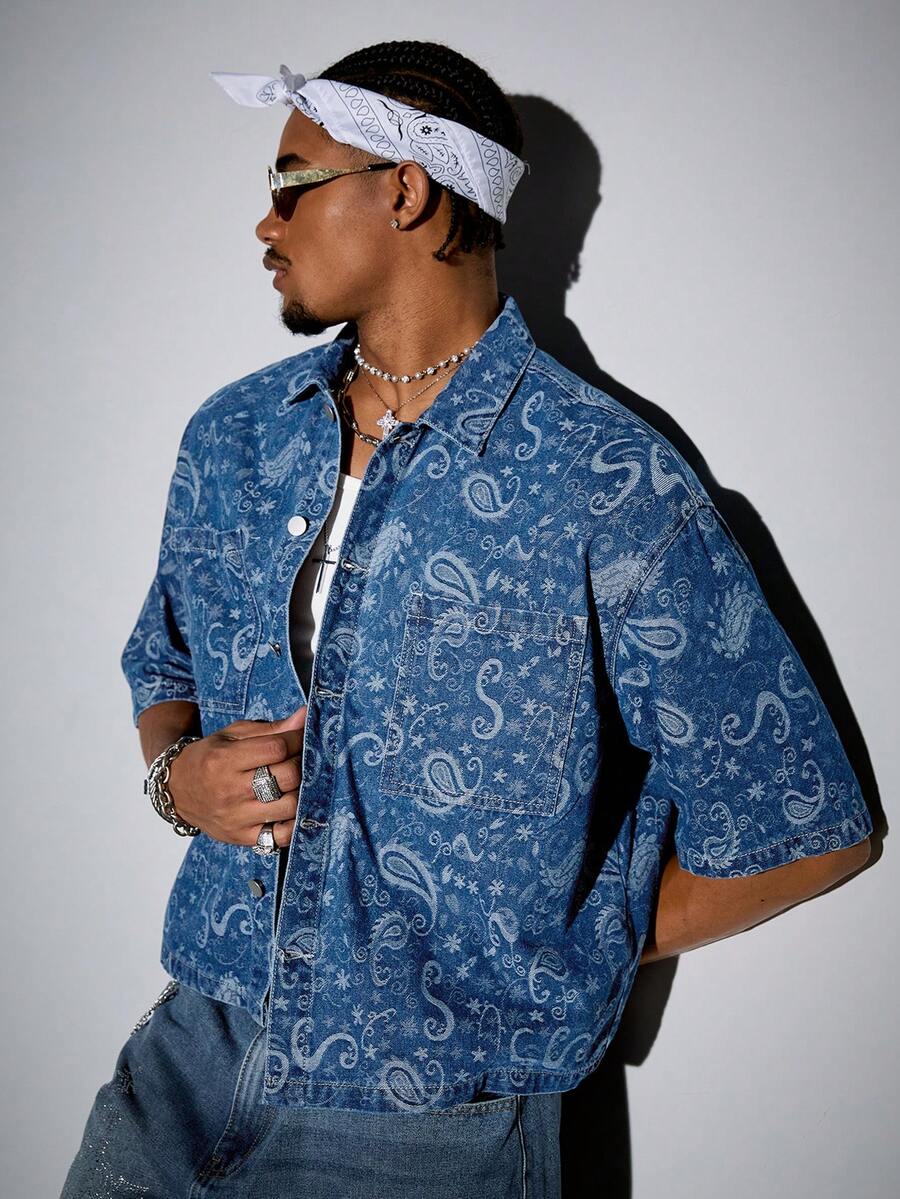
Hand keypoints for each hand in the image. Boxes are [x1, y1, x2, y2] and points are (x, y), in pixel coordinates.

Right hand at [166, 706, 307, 846]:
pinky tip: (292, 809)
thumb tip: (305, 716)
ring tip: (296, 783)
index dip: (297, 740)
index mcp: (225, 759)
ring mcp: (235, 817)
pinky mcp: (240, 837)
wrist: (176, 790)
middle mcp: (230, 790)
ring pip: (289, 806)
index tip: (301, 738)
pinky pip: (280, 836)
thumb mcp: (233, 735)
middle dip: (301, 764)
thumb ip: (271, 728)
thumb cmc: (210, 757)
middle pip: (286, 777)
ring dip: (301, 792)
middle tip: (300, 760)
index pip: (277, 748)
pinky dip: (294, 823)